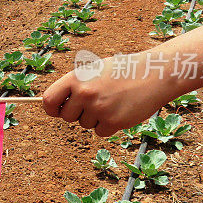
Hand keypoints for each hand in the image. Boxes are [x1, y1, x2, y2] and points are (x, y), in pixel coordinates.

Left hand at [42, 53, 180, 136]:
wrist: (154, 73)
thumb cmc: (123, 71)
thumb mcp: (95, 70)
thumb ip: (76, 86)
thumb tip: (57, 106)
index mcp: (76, 78)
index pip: (49, 100)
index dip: (51, 108)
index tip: (57, 111)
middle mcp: (84, 93)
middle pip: (67, 116)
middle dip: (78, 114)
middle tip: (96, 102)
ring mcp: (98, 108)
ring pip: (85, 125)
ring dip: (96, 118)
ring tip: (112, 102)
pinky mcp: (113, 122)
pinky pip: (100, 132)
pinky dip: (109, 126)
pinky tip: (120, 110)